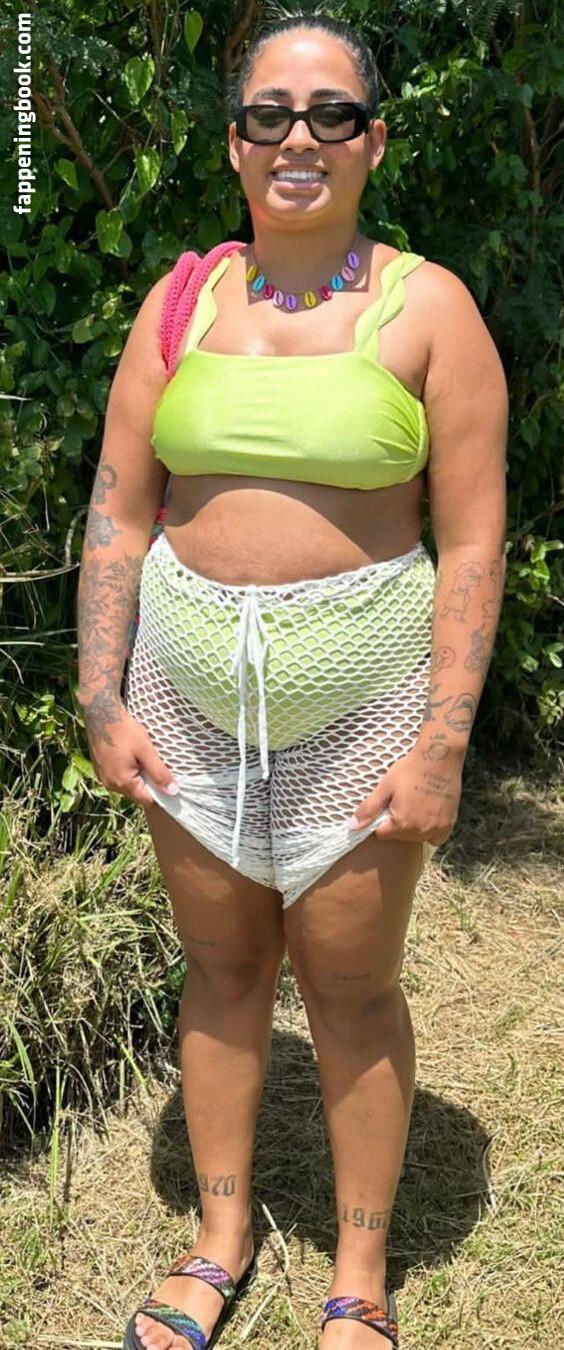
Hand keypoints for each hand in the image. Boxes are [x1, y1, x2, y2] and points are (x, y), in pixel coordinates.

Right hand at [82, 697, 178, 806]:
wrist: (101, 714)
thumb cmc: (124, 730)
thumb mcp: (146, 751)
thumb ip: (159, 773)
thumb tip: (173, 792)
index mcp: (122, 782)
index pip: (147, 800)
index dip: (161, 794)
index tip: (169, 782)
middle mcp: (110, 784)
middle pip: (137, 793)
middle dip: (149, 783)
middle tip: (156, 764)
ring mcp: (104, 777)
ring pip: (128, 785)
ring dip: (138, 776)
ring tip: (143, 758)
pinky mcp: (101, 770)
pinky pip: (119, 777)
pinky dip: (128, 771)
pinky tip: (132, 756)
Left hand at [347, 741, 462, 846]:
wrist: (440, 757)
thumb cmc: (410, 769)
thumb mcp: (385, 787)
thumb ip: (369, 809)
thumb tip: (352, 827)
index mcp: (402, 823)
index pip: (382, 834)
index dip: (382, 819)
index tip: (389, 804)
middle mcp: (420, 830)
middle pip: (400, 836)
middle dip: (397, 824)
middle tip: (403, 801)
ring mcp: (437, 828)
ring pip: (417, 837)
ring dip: (413, 827)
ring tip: (415, 804)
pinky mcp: (449, 824)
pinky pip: (436, 838)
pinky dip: (431, 830)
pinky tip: (428, 814)